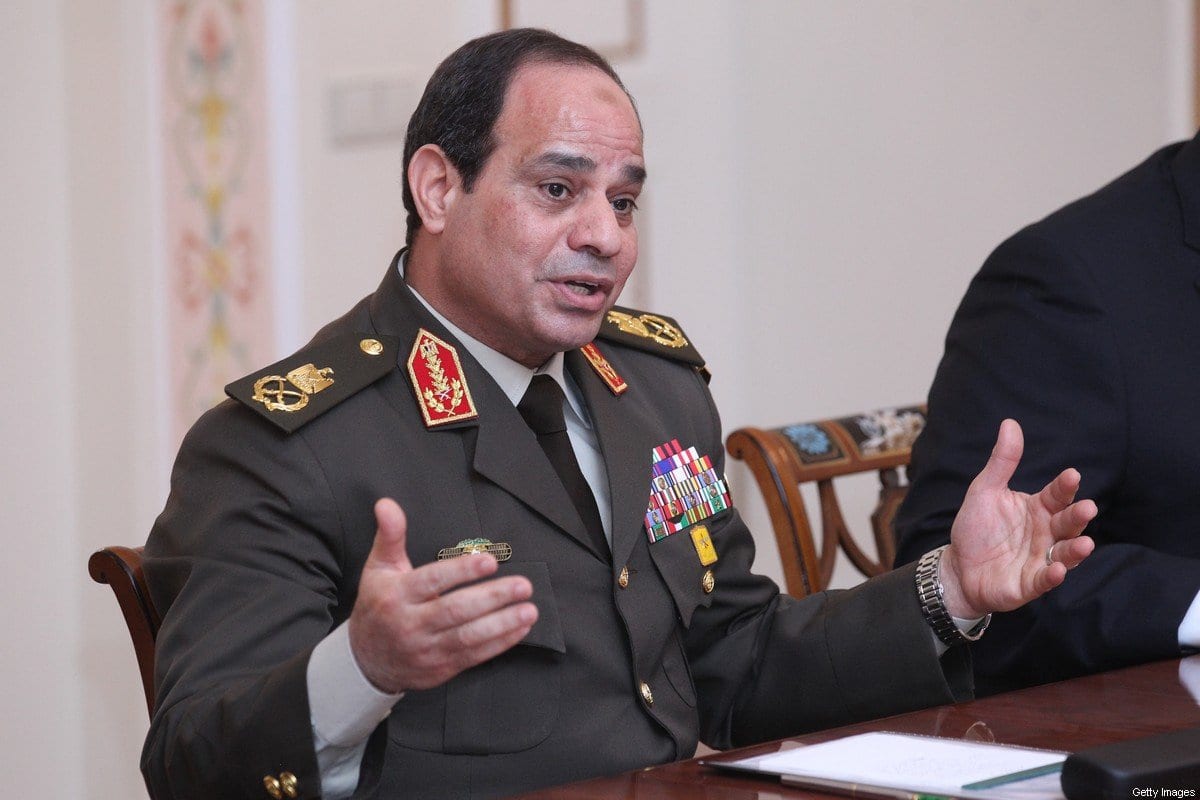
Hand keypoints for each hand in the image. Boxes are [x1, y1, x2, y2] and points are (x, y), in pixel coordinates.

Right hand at [347, 498, 537, 693]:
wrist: (366, 659)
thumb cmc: (378, 605)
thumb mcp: (378, 567)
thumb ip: (390, 535)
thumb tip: (387, 504)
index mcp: (397, 595)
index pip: (432, 581)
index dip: (462, 571)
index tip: (489, 561)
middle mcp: (411, 624)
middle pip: (456, 610)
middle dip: (493, 598)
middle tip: (522, 585)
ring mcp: (426, 649)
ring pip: (468, 637)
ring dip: (502, 624)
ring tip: (528, 610)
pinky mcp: (440, 668)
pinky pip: (473, 656)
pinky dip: (500, 643)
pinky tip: (519, 629)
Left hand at [939, 419, 1096, 618]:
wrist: (959, 567)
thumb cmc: (977, 528)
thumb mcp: (985, 491)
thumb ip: (1002, 461)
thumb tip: (1010, 423)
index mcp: (1038, 509)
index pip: (1057, 495)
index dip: (1064, 486)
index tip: (1072, 475)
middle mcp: (1046, 533)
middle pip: (1067, 523)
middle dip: (1078, 516)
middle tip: (1087, 507)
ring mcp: (1041, 559)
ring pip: (1065, 553)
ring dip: (1076, 550)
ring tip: (1086, 543)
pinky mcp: (1029, 583)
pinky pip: (1044, 580)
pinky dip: (1052, 576)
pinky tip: (1056, 570)